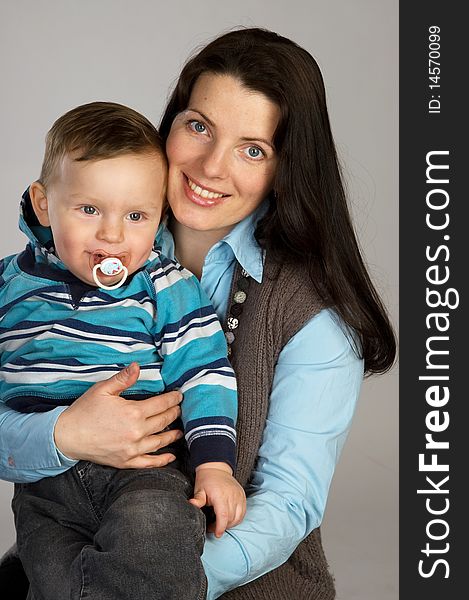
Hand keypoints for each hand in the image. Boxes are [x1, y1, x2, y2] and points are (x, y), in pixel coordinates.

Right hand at [54, 362, 182, 468]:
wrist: (67, 436)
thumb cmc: (84, 410)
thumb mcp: (103, 389)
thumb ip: (123, 378)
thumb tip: (137, 366)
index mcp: (133, 413)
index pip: (161, 404)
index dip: (172, 399)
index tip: (179, 396)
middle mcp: (136, 432)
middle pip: (163, 421)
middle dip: (174, 414)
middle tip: (180, 409)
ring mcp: (132, 449)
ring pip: (160, 442)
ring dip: (172, 435)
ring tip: (179, 431)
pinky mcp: (126, 461)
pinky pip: (148, 462)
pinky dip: (162, 460)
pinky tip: (170, 456)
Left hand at [189, 462, 245, 537]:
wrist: (217, 468)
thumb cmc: (207, 480)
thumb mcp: (199, 489)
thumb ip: (197, 499)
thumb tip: (191, 504)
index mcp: (220, 495)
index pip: (224, 515)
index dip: (221, 527)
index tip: (217, 534)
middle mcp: (232, 495)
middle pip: (231, 518)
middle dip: (222, 526)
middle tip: (212, 527)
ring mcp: (239, 496)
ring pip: (238, 517)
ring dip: (230, 524)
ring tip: (220, 522)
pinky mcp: (242, 496)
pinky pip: (242, 512)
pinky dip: (237, 518)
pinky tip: (229, 518)